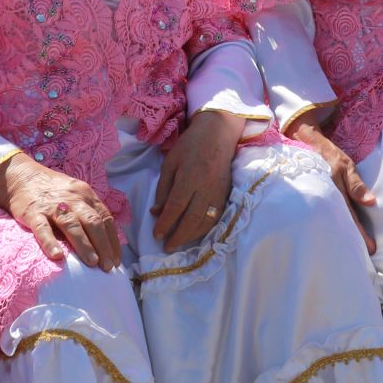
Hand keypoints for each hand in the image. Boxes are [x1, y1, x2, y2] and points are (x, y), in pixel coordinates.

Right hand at [0, 154, 122, 269]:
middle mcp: (73, 199)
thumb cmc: (52, 190)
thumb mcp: (75, 194)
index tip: (116, 261)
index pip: (105, 218)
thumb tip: (104, 241)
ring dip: (84, 245)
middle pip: (93, 222)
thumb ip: (88, 211)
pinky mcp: (33, 212)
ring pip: (72, 225)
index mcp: (86, 195)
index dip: (112, 241)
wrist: (21, 176)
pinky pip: (43, 228)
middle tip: (108, 267)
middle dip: (103, 246)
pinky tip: (57, 257)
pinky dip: (50, 242)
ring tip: (92, 263)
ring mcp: (53, 205)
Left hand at [152, 109, 243, 249]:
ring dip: (192, 236)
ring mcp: (218, 192)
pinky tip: (195, 234)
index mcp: (189, 176)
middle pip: (192, 219)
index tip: (156, 235)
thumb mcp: (170, 163)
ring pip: (206, 221)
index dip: (165, 223)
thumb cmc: (189, 146)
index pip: (176, 206)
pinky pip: (216, 218)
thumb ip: (163, 189)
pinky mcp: (226, 194)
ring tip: (179, 243)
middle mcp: (206, 187)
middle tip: (167, 247)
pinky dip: (205, 229)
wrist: (218, 135)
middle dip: (178, 236)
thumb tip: (156, 212)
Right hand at [288, 109, 375, 253]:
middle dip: (349, 241)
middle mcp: (322, 198)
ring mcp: (313, 198)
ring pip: (327, 221)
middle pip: (337, 224)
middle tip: (360, 259)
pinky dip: (326, 225)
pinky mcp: (307, 197)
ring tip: (345, 253)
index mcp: (334, 191)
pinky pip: (319, 214)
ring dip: (336, 235)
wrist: (299, 141)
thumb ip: (356, 184)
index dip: (360, 234)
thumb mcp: (344, 163)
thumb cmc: (325, 152)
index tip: (371, 249)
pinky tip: (329, 236)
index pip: (349, 217)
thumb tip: (371, 202)